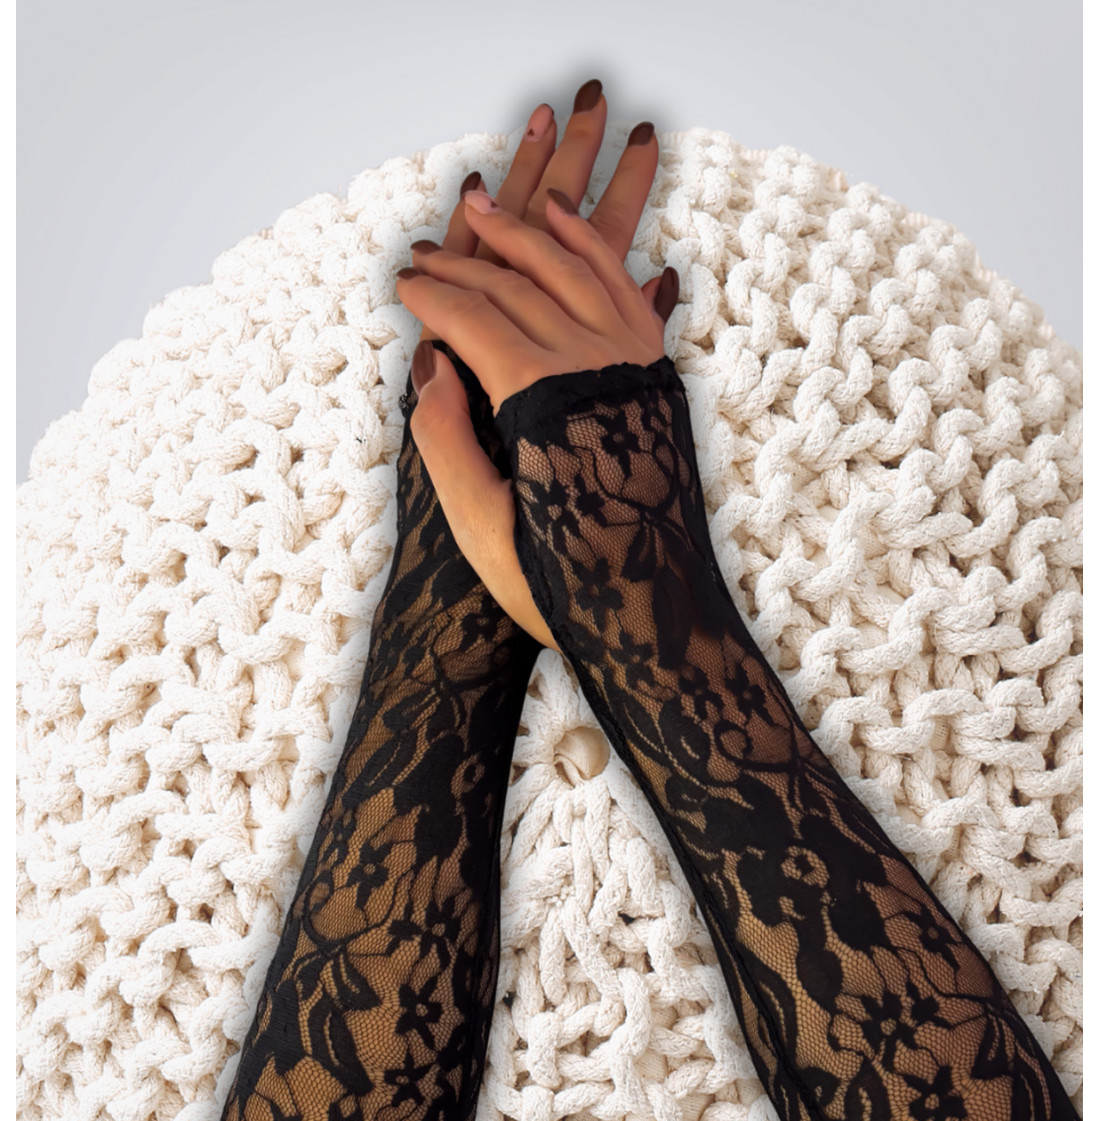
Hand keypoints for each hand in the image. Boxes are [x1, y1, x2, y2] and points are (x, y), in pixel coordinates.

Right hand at [396, 81, 677, 647]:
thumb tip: (430, 366)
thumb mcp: (483, 530)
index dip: (433, 297)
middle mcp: (597, 369)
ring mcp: (635, 368)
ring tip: (488, 203)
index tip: (401, 284)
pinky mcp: (657, 379)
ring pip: (576, 271)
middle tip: (425, 250)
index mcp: (546, 404)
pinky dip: (596, 254)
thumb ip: (446, 445)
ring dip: (530, 231)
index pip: (477, 321)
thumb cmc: (560, 586)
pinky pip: (624, 294)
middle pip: (522, 285)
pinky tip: (568, 232)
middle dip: (467, 261)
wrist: (656, 620)